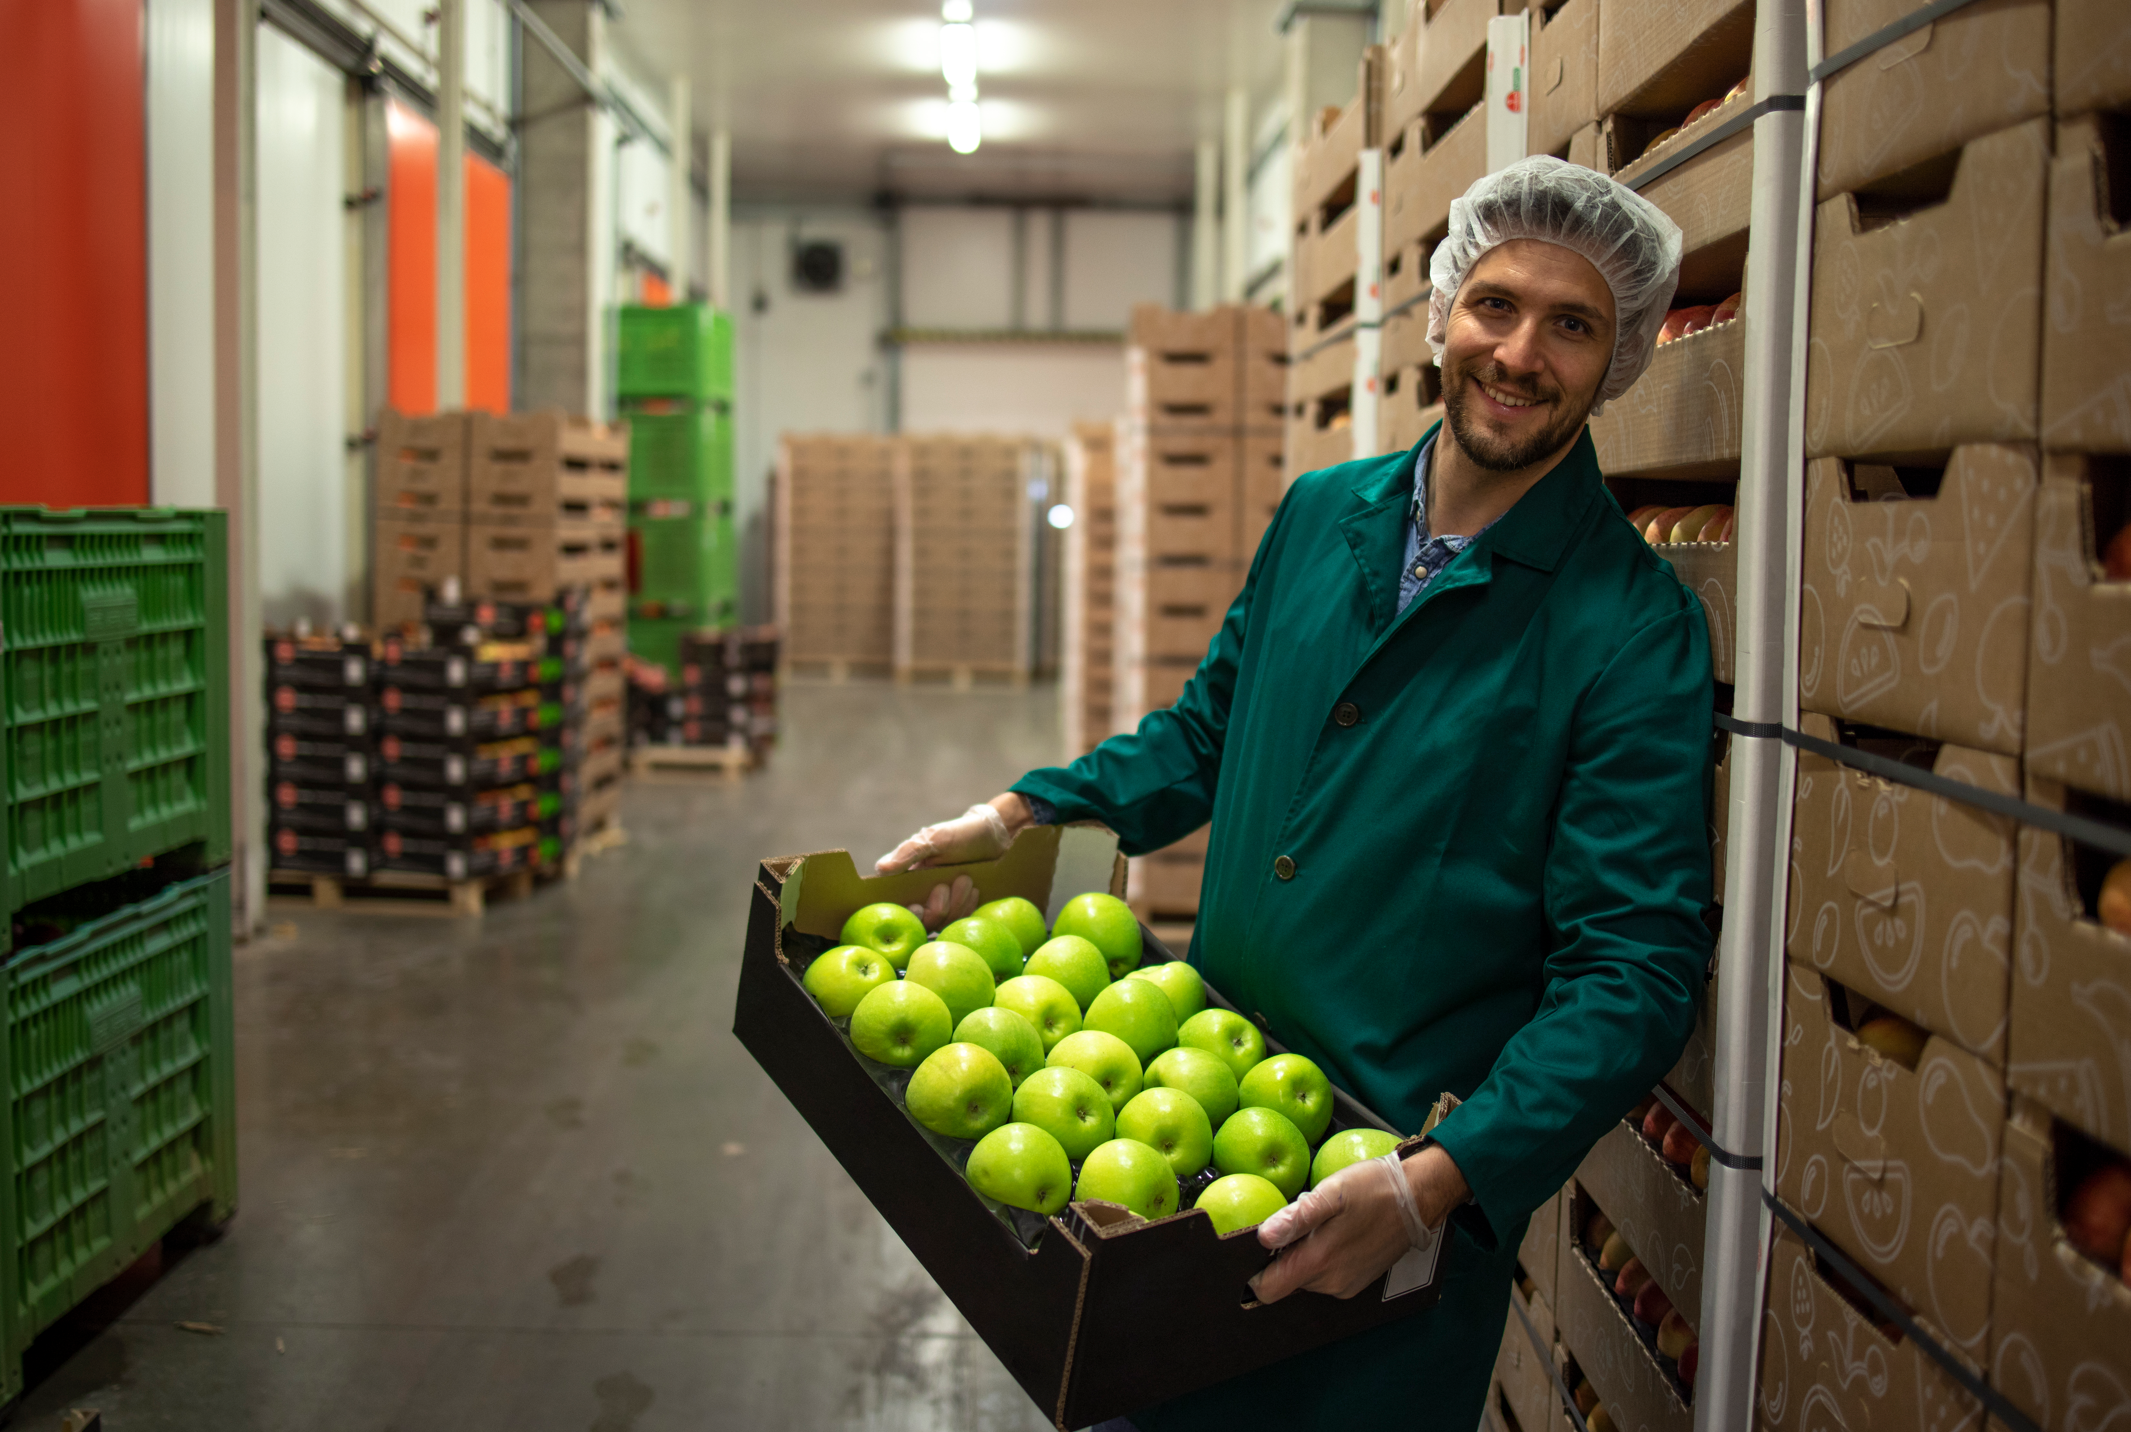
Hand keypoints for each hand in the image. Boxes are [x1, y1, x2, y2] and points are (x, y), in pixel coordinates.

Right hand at [874, 796, 1034, 929]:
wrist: (995, 836)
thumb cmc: (960, 833)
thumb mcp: (933, 838)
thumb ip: (908, 852)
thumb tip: (881, 869)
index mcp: (909, 880)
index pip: (898, 907)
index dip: (906, 915)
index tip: (918, 907)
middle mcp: (923, 896)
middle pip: (923, 921)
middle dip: (937, 908)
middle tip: (945, 887)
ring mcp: (944, 904)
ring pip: (944, 922)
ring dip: (956, 903)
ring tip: (966, 880)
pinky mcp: (962, 909)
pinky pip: (961, 921)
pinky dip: (968, 908)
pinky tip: (974, 891)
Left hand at [1248, 1144, 1468, 1302]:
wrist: (1417, 1197)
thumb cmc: (1373, 1189)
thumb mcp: (1332, 1193)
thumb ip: (1296, 1218)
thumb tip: (1262, 1237)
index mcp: (1319, 1262)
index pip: (1268, 1289)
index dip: (1254, 1271)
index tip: (1256, 1249)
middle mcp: (1330, 1283)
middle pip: (1284, 1282)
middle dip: (1281, 1257)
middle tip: (1295, 1224)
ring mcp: (1345, 1285)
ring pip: (1304, 1278)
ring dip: (1302, 1256)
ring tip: (1319, 1225)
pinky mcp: (1356, 1282)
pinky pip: (1324, 1276)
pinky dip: (1321, 1258)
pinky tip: (1333, 1233)